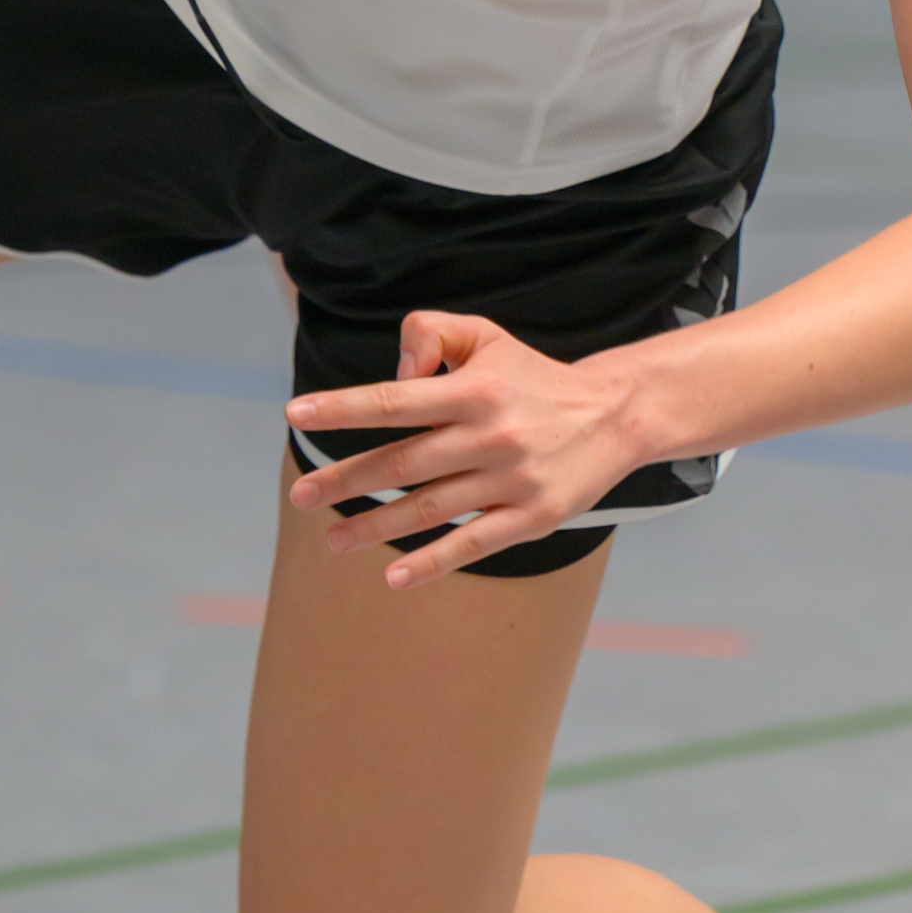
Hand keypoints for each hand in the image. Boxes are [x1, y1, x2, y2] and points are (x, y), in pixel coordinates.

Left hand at [283, 308, 635, 586]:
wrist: (615, 414)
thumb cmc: (533, 377)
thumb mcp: (488, 337)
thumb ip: (433, 333)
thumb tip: (396, 369)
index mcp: (474, 389)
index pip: (395, 399)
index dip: (343, 408)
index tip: (296, 416)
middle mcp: (489, 434)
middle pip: (402, 462)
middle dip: (345, 480)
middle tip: (299, 496)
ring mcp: (510, 480)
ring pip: (429, 509)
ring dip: (375, 528)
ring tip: (332, 541)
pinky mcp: (532, 517)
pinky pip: (473, 543)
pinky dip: (432, 563)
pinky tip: (394, 579)